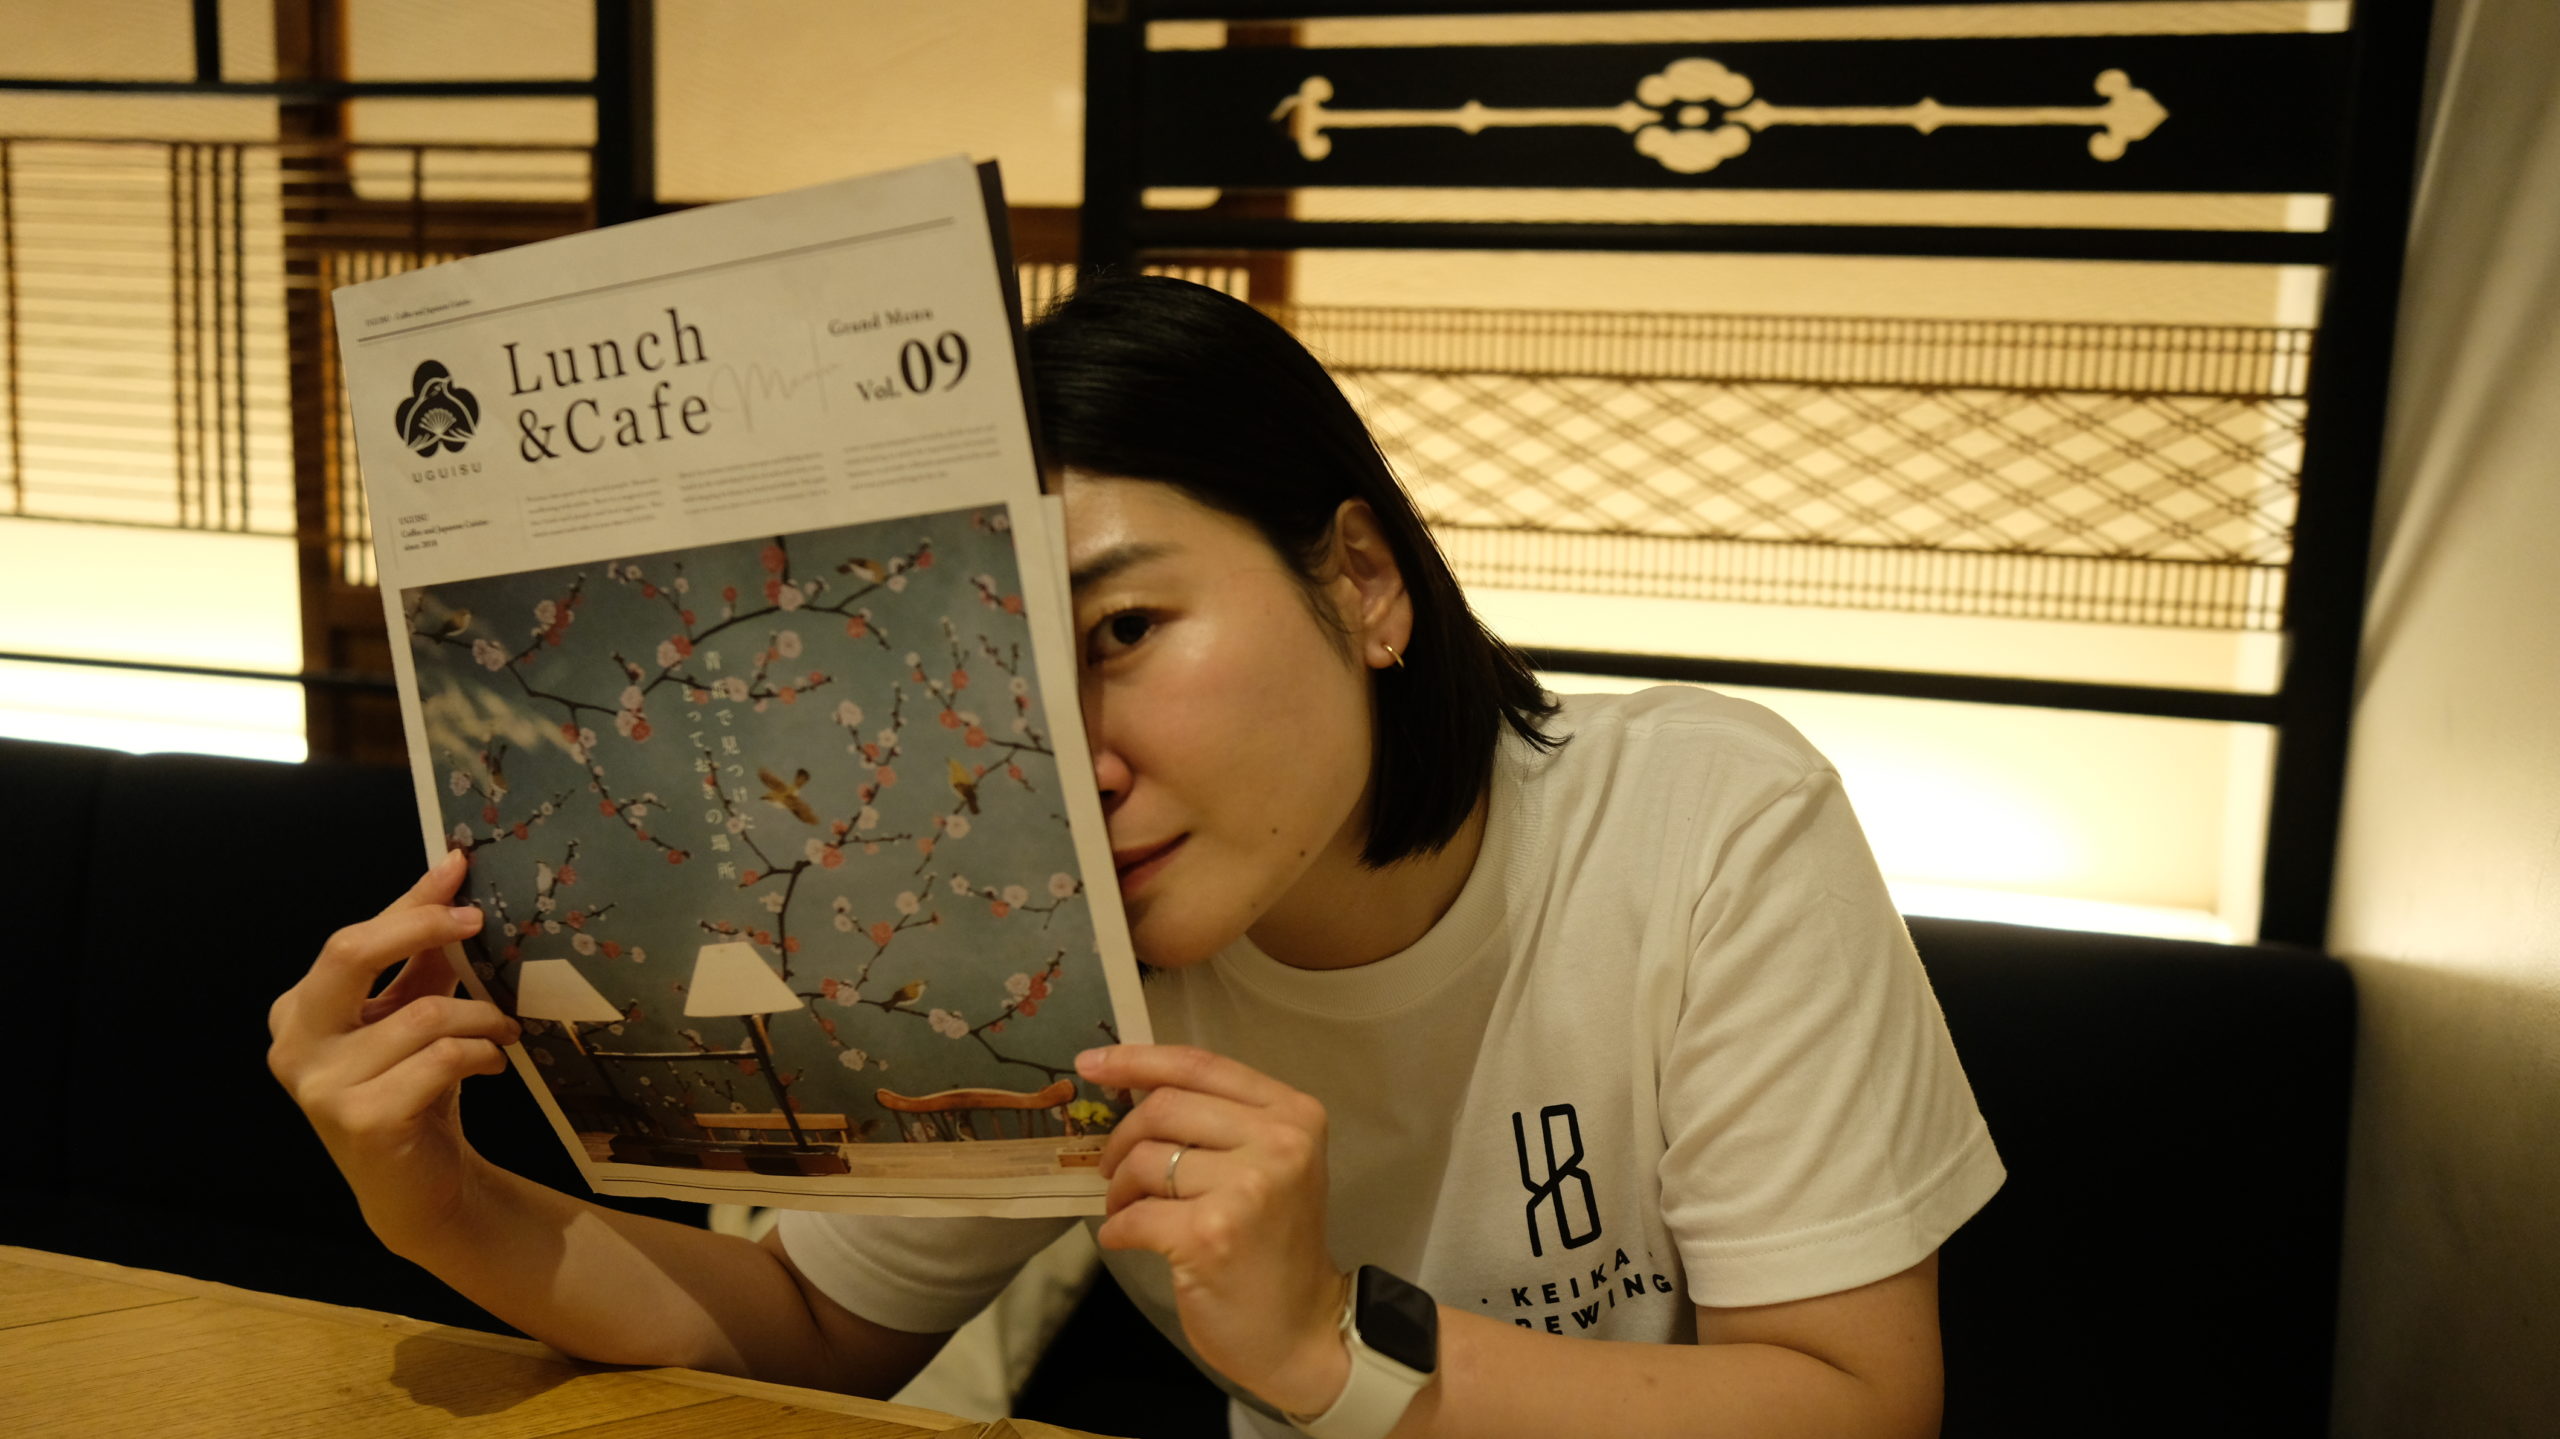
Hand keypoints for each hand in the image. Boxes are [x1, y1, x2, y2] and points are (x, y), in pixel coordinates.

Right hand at [266, 848, 516, 1250]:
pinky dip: (479, 1054)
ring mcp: (319, 1086)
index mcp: (298, 1011)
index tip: (459, 868)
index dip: (409, 904)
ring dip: (480, 1017)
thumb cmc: (414, 1089)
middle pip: (350, 953)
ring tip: (502, 1031)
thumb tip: (448, 869)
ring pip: (421, 1014)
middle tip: (477, 924)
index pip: (351, 938)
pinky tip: (492, 1065)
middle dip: (422, 927)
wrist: (416, 1187)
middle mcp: (293, 1044)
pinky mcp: (361, 1120)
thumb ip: (421, 951)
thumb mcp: (411, 1012)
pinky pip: (440, 1059)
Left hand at [1079, 1043, 1349, 1416]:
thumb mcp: (1269, 1164)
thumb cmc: (1274, 1245)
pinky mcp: (1212, 1234)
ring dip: (1120, 1189)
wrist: (1302, 1330)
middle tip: (1112, 1171)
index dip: (1137, 1059)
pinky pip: (1135, 1214)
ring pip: (1145, 1159)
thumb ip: (1218, 1121)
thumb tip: (1131, 1086)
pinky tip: (1129, 1240)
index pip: (1200, 1065)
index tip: (1092, 1064)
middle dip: (1123, 1138)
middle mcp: (1279, 1142)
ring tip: (1129, 1211)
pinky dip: (1118, 1228)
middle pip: (1165, 1106)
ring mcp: (1247, 1188)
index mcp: (1293, 1114)